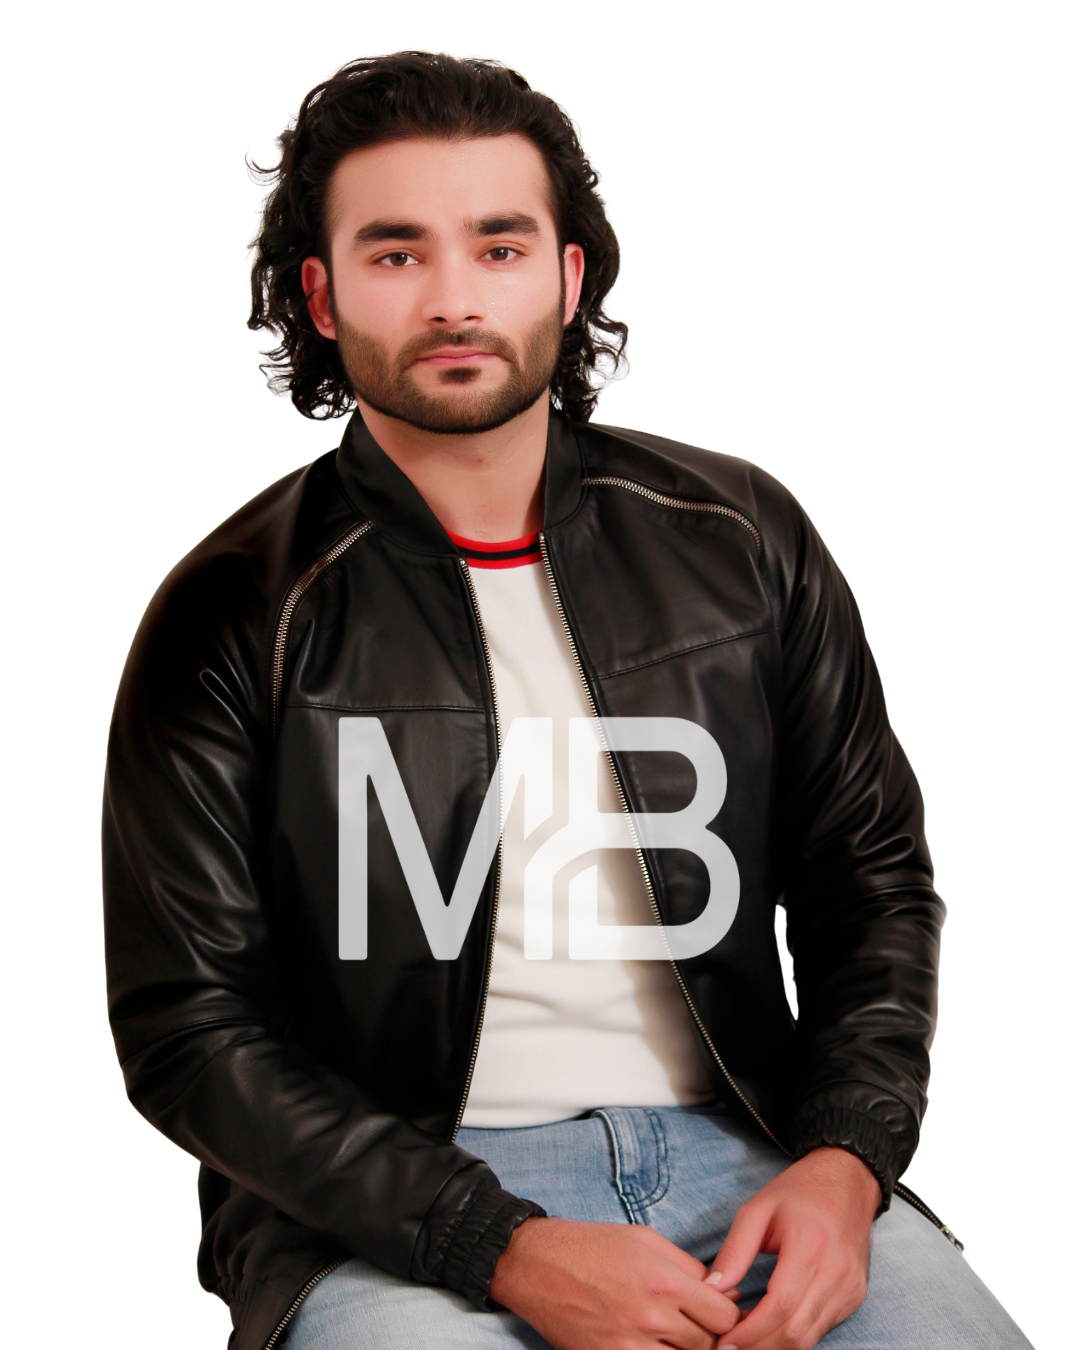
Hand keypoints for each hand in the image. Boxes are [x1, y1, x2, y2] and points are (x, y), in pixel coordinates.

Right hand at [490, 1216, 740, 1349]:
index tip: (720, 1308)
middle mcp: (652, 1317)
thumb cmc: (591, 1245)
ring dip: (684, 1348)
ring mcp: (630, 1344)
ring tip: (672, 1331)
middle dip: (708, 1333)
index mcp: (665, 1281)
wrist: (536, 1264)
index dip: (728, 1312)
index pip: (724, 1315)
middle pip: (708, 1344)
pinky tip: (651, 1340)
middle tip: (696, 1321)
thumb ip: (687, 1266)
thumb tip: (723, 1290)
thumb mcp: (645, 1239)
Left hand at [705, 1147, 880, 1349]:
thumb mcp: (758, 1209)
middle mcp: (836, 1271)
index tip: (723, 1341)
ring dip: (775, 1346)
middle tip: (727, 1347)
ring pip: (810, 1337)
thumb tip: (712, 1289)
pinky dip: (793, 1335)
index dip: (751, 1332)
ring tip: (744, 1340)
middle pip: (796, 1331)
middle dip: (759, 1347)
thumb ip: (735, 1250)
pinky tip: (769, 1329)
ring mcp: (850, 1287)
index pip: (782, 1306)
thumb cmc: (799, 1191)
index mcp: (810, 1244)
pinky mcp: (854, 1296)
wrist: (847, 1180)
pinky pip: (821, 1328)